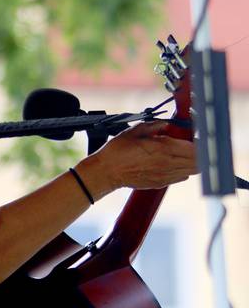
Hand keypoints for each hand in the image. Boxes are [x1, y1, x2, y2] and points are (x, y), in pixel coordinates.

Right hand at [76, 121, 198, 196]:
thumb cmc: (117, 151)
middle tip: (192, 144)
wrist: (106, 172)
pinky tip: (173, 163)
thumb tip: (166, 124)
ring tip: (184, 154)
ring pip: (193, 171)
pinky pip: (181, 177)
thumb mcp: (134, 131)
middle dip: (200, 152)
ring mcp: (165, 175)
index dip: (199, 141)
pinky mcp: (161, 183)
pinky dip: (183, 170)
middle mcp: (168, 163)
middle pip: (199, 161)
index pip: (195, 147)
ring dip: (193, 162)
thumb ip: (154, 126)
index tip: (195, 136)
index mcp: (163, 148)